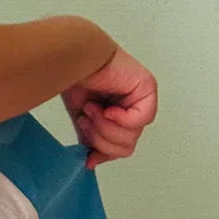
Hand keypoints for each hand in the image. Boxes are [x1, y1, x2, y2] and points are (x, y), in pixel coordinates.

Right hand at [61, 44, 157, 169]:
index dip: (103, 152)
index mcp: (118, 114)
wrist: (72, 56)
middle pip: (125, 146)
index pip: (120, 147)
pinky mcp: (147, 89)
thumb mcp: (82, 118)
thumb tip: (90, 162)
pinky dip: (119, 118)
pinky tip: (105, 108)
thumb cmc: (73, 77)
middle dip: (100, 137)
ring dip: (105, 127)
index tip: (87, 153)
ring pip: (131, 137)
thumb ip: (90, 139)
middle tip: (85, 119)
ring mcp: (141, 99)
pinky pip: (139, 120)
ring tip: (92, 109)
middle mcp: (131, 108)